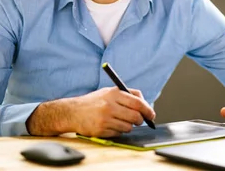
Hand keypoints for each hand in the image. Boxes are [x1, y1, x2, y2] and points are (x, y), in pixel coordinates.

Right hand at [27, 87, 154, 137]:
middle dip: (140, 120)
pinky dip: (118, 131)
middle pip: (135, 116)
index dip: (147, 109)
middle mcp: (109, 105)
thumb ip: (127, 94)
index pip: (137, 102)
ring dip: (128, 126)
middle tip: (139, 120)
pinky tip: (110, 125)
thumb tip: (145, 104)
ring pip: (128, 127)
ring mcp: (105, 119)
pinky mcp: (101, 130)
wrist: (73, 112)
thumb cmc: (94, 101)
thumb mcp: (109, 91)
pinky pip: (118, 134)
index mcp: (113, 94)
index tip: (151, 114)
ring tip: (120, 121)